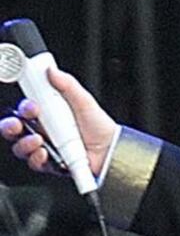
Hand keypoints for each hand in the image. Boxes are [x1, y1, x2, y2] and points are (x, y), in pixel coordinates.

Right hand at [0, 68, 117, 175]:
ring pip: (21, 147)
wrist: (112, 149)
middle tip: (17, 124)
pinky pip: (36, 163)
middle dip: (10, 126)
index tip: (32, 106)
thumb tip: (52, 71)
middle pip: (15, 129)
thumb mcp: (84, 101)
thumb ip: (68, 85)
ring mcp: (46, 148)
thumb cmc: (99, 125)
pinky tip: (45, 153)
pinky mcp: (51, 164)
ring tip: (38, 140)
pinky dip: (37, 158)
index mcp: (48, 114)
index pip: (25, 110)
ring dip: (24, 143)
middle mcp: (43, 131)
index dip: (24, 108)